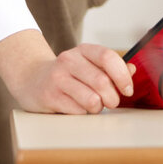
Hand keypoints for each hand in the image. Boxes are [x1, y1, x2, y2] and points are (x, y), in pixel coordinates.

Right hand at [0, 29, 135, 113]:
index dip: (122, 76)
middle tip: (112, 102)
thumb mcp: (88, 64)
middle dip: (112, 97)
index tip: (127, 89)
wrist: (30, 78)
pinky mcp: (49, 97)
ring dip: (98, 107)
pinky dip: (83, 113)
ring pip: (91, 99)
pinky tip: (77, 107)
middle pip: (102, 81)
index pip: (108, 57)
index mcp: (83, 50)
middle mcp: (68, 60)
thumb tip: (132, 70)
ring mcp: (57, 78)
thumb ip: (111, 67)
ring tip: (94, 105)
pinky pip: (77, 111)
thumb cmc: (67, 73)